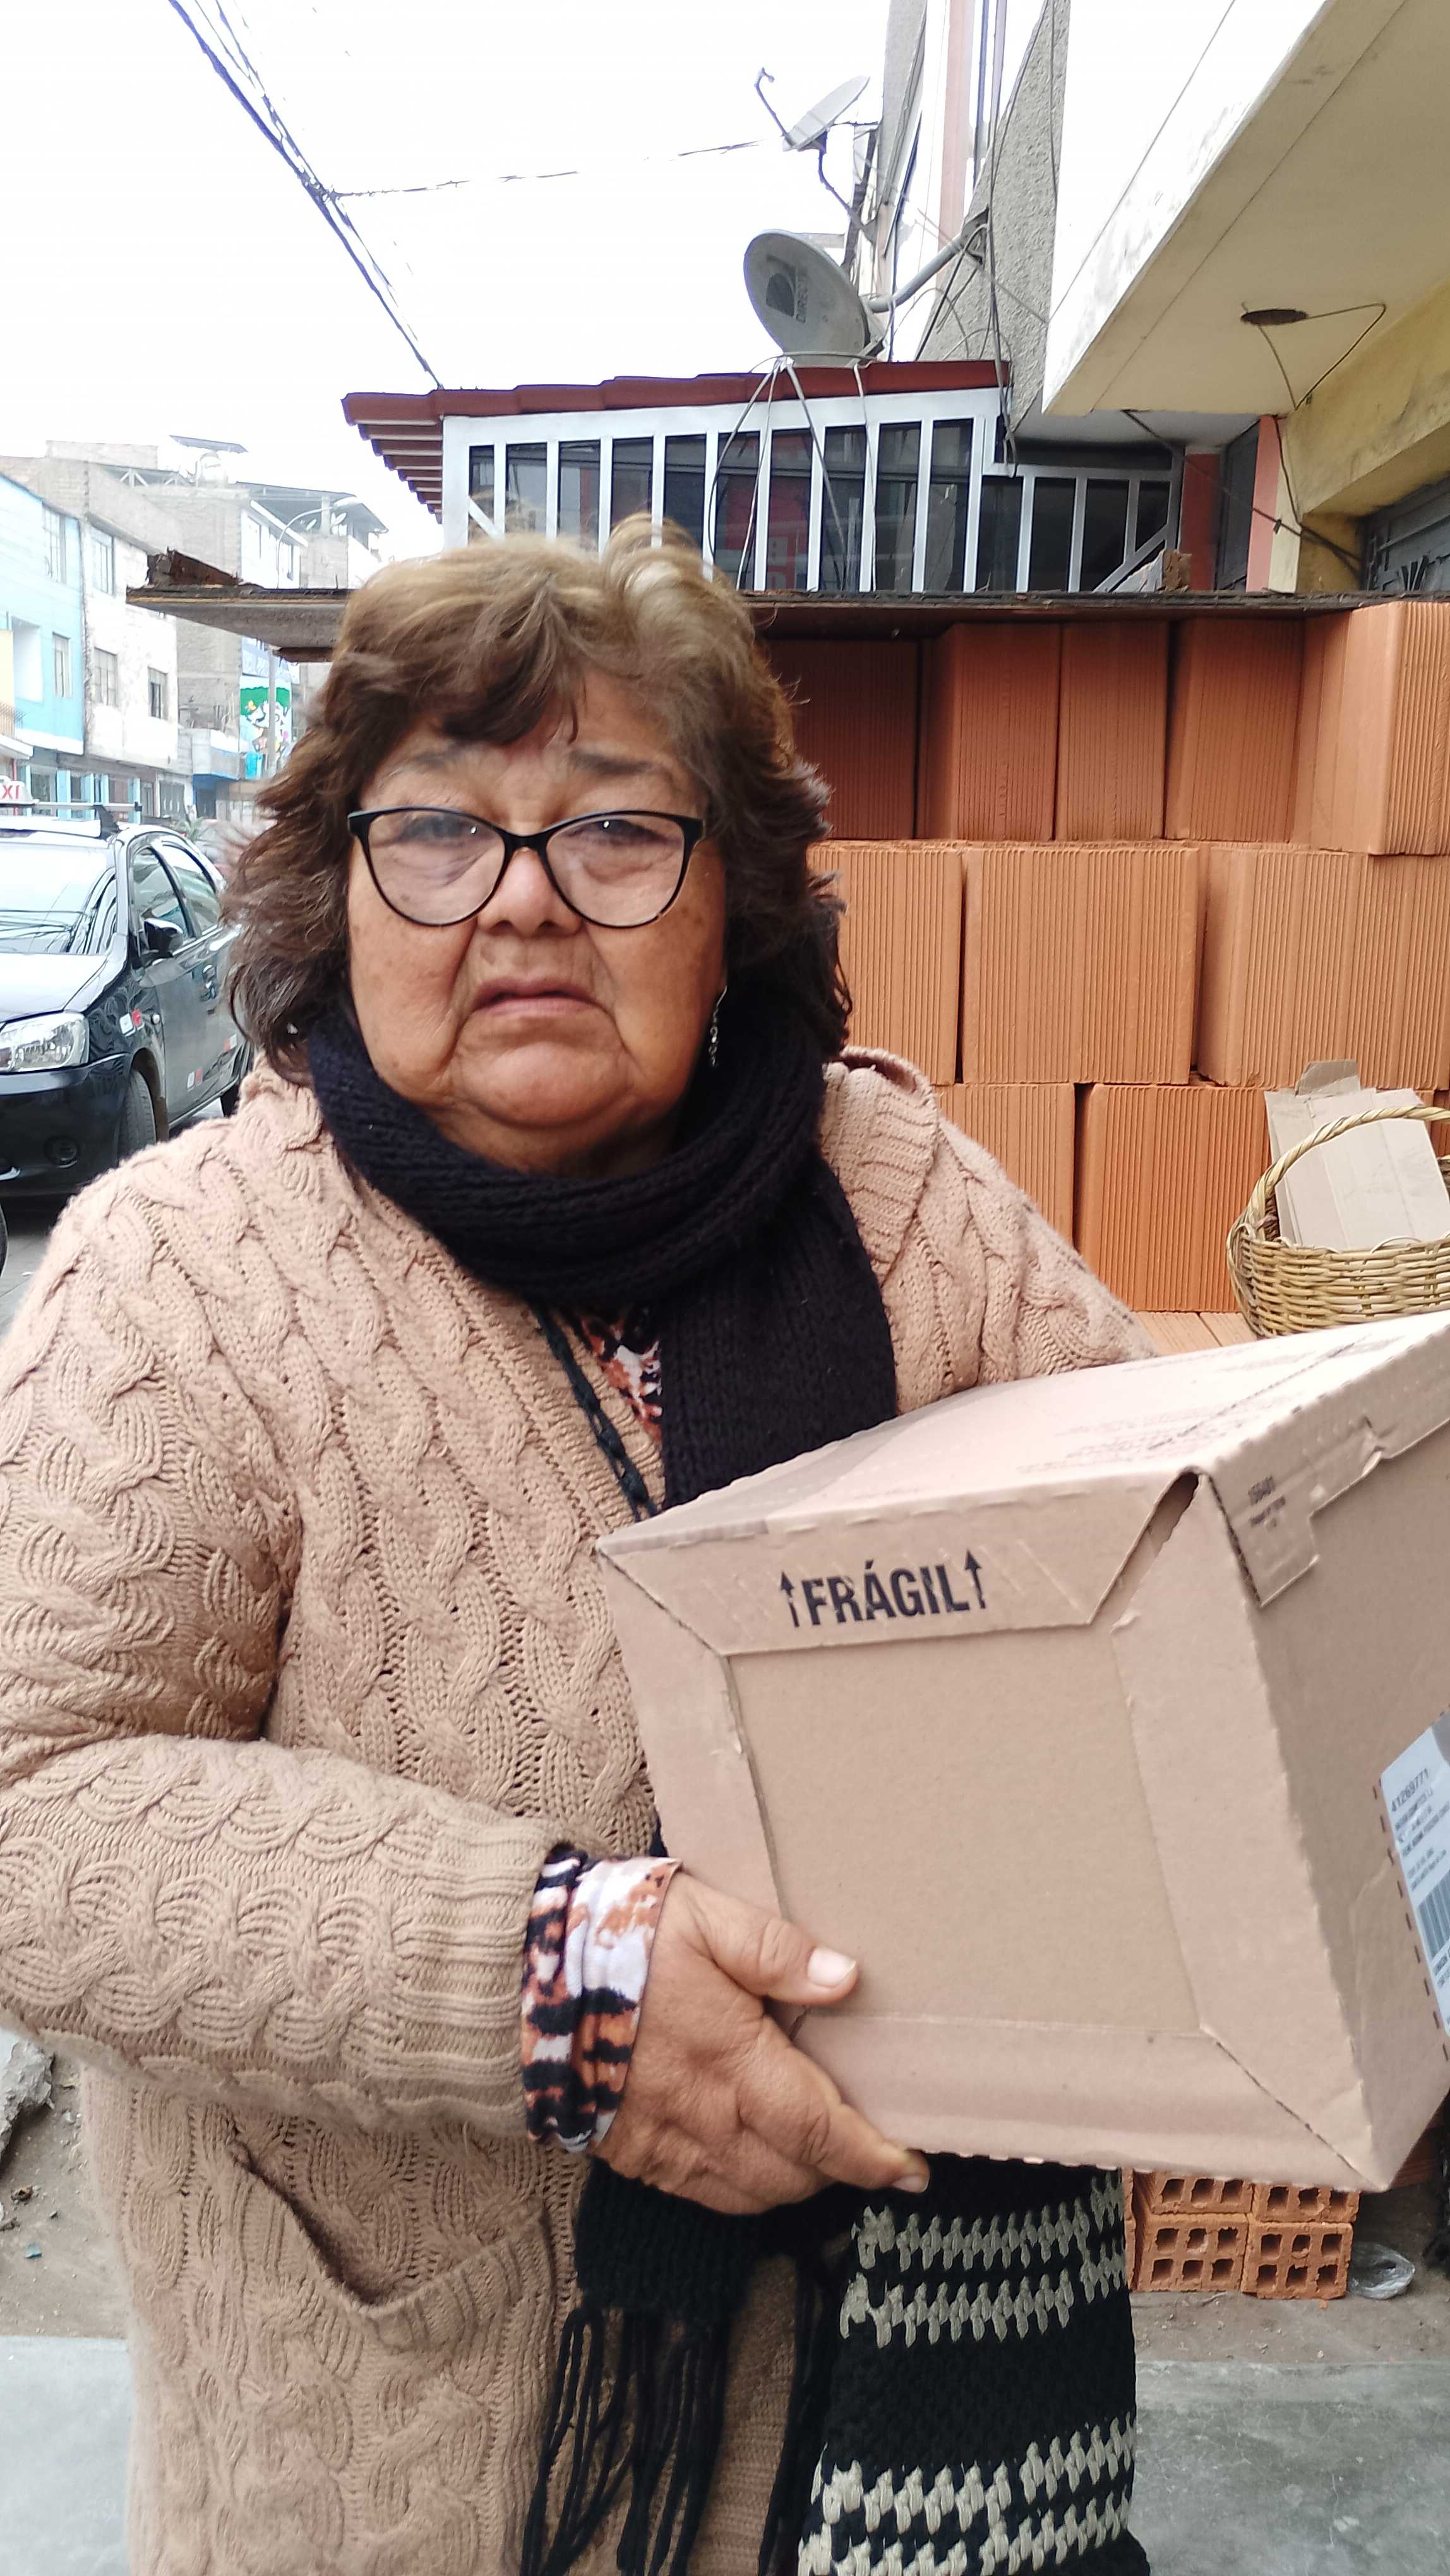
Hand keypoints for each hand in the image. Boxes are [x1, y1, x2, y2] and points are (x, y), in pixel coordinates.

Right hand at [594, 1873, 928, 2215]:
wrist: (513, 1982)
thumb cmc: (615, 1941)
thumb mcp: (703, 1918)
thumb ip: (776, 1950)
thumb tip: (846, 1979)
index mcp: (732, 2060)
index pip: (819, 2129)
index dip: (871, 2156)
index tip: (912, 2169)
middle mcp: (704, 2118)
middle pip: (794, 2174)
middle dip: (841, 2170)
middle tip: (872, 2147)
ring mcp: (665, 2145)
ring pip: (752, 2194)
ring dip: (795, 2181)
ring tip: (820, 2152)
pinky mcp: (632, 2155)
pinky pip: (703, 2194)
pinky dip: (743, 2187)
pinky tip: (753, 2156)